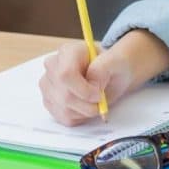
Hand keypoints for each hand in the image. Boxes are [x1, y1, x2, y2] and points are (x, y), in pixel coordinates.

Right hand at [39, 30, 168, 125]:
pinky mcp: (51, 100)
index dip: (81, 89)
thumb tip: (93, 81)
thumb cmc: (117, 63)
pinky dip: (78, 117)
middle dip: (85, 104)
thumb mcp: (119, 60)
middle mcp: (53, 65)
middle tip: (101, 102)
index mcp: (68, 51)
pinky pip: (61, 117)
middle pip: (61, 94)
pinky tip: (87, 108)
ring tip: (97, 102)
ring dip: (82, 112)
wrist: (115, 72)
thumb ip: (106, 66)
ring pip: (60, 108)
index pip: (64, 73)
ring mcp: (49, 84)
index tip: (98, 95)